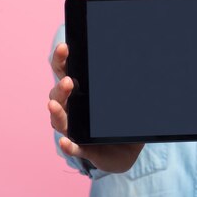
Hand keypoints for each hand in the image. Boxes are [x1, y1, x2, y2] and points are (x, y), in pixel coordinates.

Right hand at [48, 42, 143, 172]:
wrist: (125, 149)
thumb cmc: (119, 118)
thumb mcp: (124, 95)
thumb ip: (128, 78)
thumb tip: (141, 56)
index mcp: (80, 92)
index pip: (66, 72)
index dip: (61, 59)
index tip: (64, 47)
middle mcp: (73, 109)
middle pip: (59, 95)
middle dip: (61, 87)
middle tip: (69, 81)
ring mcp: (75, 129)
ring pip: (60, 121)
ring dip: (57, 112)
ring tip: (54, 105)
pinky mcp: (84, 149)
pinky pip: (74, 148)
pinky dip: (69, 146)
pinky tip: (66, 142)